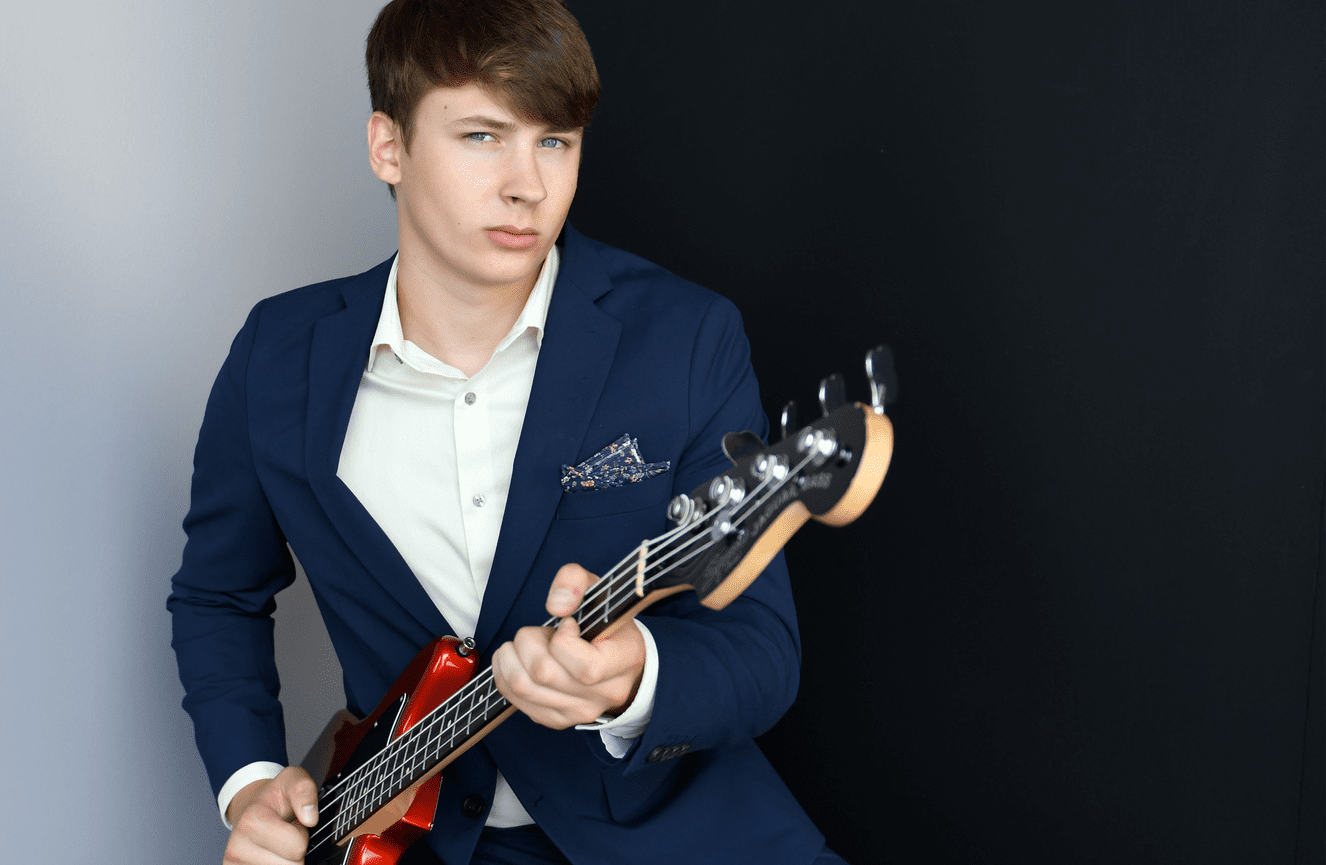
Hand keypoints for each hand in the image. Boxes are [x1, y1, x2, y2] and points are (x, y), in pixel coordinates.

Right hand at [223, 766, 317, 863]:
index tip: (293, 824)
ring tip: (278, 844)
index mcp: (251, 822)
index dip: (302, 835)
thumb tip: (310, 818)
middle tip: (286, 835)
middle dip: (295, 851)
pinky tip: (270, 854)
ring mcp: (233, 864)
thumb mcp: (293, 779)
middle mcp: (236, 847)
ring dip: (286, 860)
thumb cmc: (275, 797)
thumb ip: (305, 790)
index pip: (297, 848)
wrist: (251, 808)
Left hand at [492, 563, 646, 728]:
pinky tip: (516, 659)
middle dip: (529, 641)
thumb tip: (556, 605)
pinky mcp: (556, 719)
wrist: (617, 663)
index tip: (568, 625)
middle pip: (543, 673)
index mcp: (623, 662)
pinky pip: (514, 698)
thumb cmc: (606, 626)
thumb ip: (576, 581)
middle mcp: (603, 694)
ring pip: (523, 687)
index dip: (564, 640)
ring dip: (512, 657)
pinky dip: (505, 673)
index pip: (586, 667)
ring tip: (524, 644)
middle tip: (538, 632)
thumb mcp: (598, 591)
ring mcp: (579, 712)